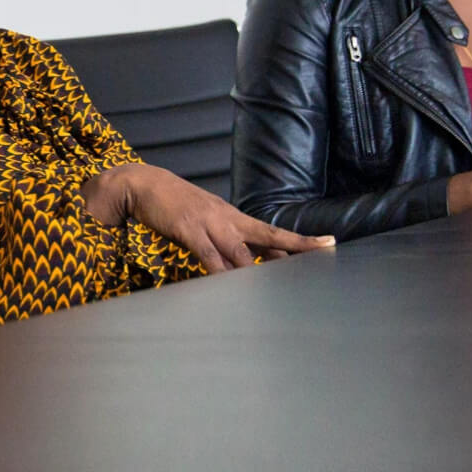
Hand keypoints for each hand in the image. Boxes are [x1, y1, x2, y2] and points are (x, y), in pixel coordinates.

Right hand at [88, 163, 333, 272]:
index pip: (273, 232)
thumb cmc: (174, 206)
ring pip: (240, 251)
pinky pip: (208, 255)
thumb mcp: (205, 220)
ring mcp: (209, 223)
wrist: (143, 184)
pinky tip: (228, 284)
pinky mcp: (188, 230)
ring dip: (257, 271)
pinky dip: (219, 271)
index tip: (328, 243)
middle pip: (268, 237)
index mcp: (234, 217)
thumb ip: (224, 242)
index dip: (300, 240)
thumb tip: (243, 265)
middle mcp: (228, 219)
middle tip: (322, 255)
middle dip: (295, 249)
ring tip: (277, 287)